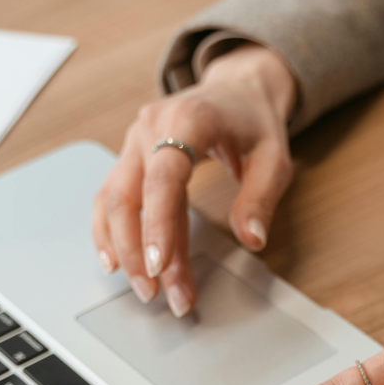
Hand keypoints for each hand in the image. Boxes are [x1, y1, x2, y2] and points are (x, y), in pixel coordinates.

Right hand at [92, 42, 296, 316]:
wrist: (237, 89)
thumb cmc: (254, 124)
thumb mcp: (275, 159)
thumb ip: (261, 198)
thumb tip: (251, 240)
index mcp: (188, 119)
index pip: (164, 178)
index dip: (159, 225)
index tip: (161, 267)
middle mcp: (151, 126)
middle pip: (128, 196)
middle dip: (139, 253)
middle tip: (158, 295)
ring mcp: (135, 141)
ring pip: (112, 201)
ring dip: (123, 250)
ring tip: (144, 290)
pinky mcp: (131, 157)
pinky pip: (109, 197)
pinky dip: (108, 232)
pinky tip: (116, 264)